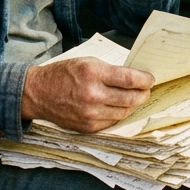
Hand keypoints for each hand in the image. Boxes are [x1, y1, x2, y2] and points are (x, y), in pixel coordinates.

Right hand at [22, 57, 154, 131]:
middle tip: (145, 90)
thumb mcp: (87, 62)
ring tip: (133, 98)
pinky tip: (116, 107)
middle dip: (142, 94)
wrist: (39, 93)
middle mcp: (92, 95)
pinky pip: (112, 122)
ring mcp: (90, 113)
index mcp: (93, 73)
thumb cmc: (64, 74)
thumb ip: (110, 70)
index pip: (130, 79)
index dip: (145, 80)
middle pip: (131, 99)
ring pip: (124, 112)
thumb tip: (134, 78)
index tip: (150, 79)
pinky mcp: (88, 127)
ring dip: (131, 105)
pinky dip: (117, 114)